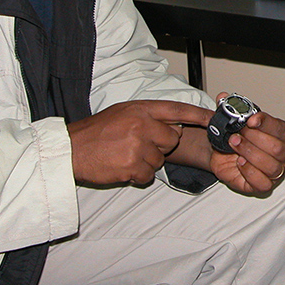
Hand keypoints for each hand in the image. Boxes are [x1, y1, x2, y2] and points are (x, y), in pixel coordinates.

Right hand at [68, 100, 212, 185]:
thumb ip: (148, 116)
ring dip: (147, 161)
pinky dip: (138, 174)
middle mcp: (141, 125)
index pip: (177, 110)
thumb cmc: (97, 132)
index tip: (213, 118)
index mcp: (140, 109)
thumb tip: (173, 124)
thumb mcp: (123, 113)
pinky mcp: (132, 166)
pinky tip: (123, 166)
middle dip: (160, 145)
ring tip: (125, 154)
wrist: (72, 150)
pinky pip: (148, 175)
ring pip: (160, 159)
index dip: (197, 114)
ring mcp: (137, 146)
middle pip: (171, 139)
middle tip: (137, 144)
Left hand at [209, 98, 284, 194]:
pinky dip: (249, 172)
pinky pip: (263, 183)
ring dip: (250, 153)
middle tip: (238, 134)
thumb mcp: (235, 119)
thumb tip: (223, 97)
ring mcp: (277, 171)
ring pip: (272, 166)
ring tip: (234, 144)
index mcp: (284, 134)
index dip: (266, 123)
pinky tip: (239, 162)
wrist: (224, 154)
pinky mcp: (264, 186)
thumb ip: (231, 107)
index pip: (281, 128)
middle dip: (255, 140)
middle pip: (278, 149)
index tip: (250, 120)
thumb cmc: (238, 136)